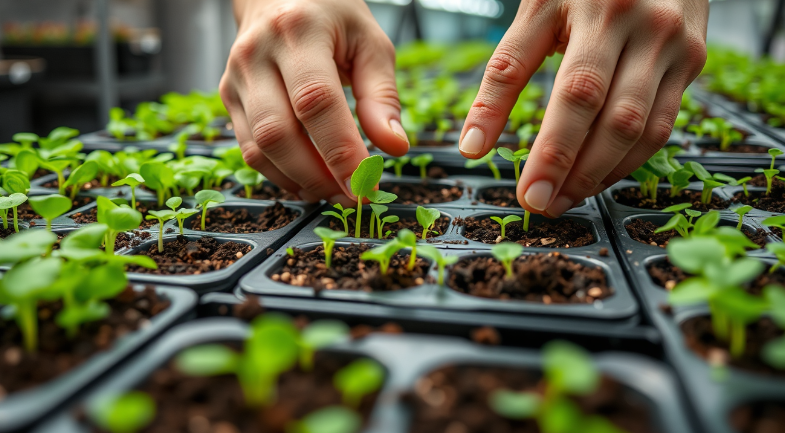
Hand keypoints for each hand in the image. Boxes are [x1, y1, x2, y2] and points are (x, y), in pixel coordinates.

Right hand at [220, 0, 408, 205]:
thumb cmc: (330, 17)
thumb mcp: (369, 43)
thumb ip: (382, 96)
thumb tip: (394, 147)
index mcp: (298, 32)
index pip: (316, 102)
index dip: (341, 152)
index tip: (366, 185)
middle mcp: (257, 54)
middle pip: (279, 132)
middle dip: (318, 175)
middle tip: (352, 194)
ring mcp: (235, 77)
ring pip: (259, 148)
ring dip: (299, 180)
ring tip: (334, 190)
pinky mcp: (227, 97)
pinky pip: (249, 149)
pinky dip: (280, 174)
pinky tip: (309, 179)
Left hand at [459, 0, 708, 215]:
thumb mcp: (539, 9)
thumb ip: (507, 70)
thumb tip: (473, 143)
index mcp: (594, 8)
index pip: (564, 87)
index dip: (534, 138)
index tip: (496, 170)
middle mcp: (640, 25)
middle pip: (603, 112)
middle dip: (565, 166)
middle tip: (535, 202)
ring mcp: (672, 45)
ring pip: (637, 129)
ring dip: (596, 174)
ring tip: (561, 200)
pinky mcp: (691, 63)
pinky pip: (660, 128)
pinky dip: (626, 162)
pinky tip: (595, 179)